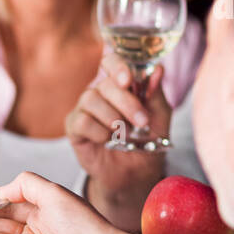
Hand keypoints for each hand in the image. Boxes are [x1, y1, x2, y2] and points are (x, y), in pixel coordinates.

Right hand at [67, 52, 169, 215]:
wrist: (136, 172)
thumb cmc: (147, 140)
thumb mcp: (159, 116)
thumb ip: (155, 93)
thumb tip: (159, 69)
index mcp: (119, 84)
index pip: (111, 61)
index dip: (117, 66)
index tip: (128, 79)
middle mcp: (100, 92)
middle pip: (104, 84)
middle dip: (126, 103)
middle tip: (142, 122)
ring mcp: (84, 108)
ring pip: (90, 99)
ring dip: (112, 118)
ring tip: (124, 135)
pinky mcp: (74, 127)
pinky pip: (81, 121)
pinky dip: (98, 132)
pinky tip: (107, 141)